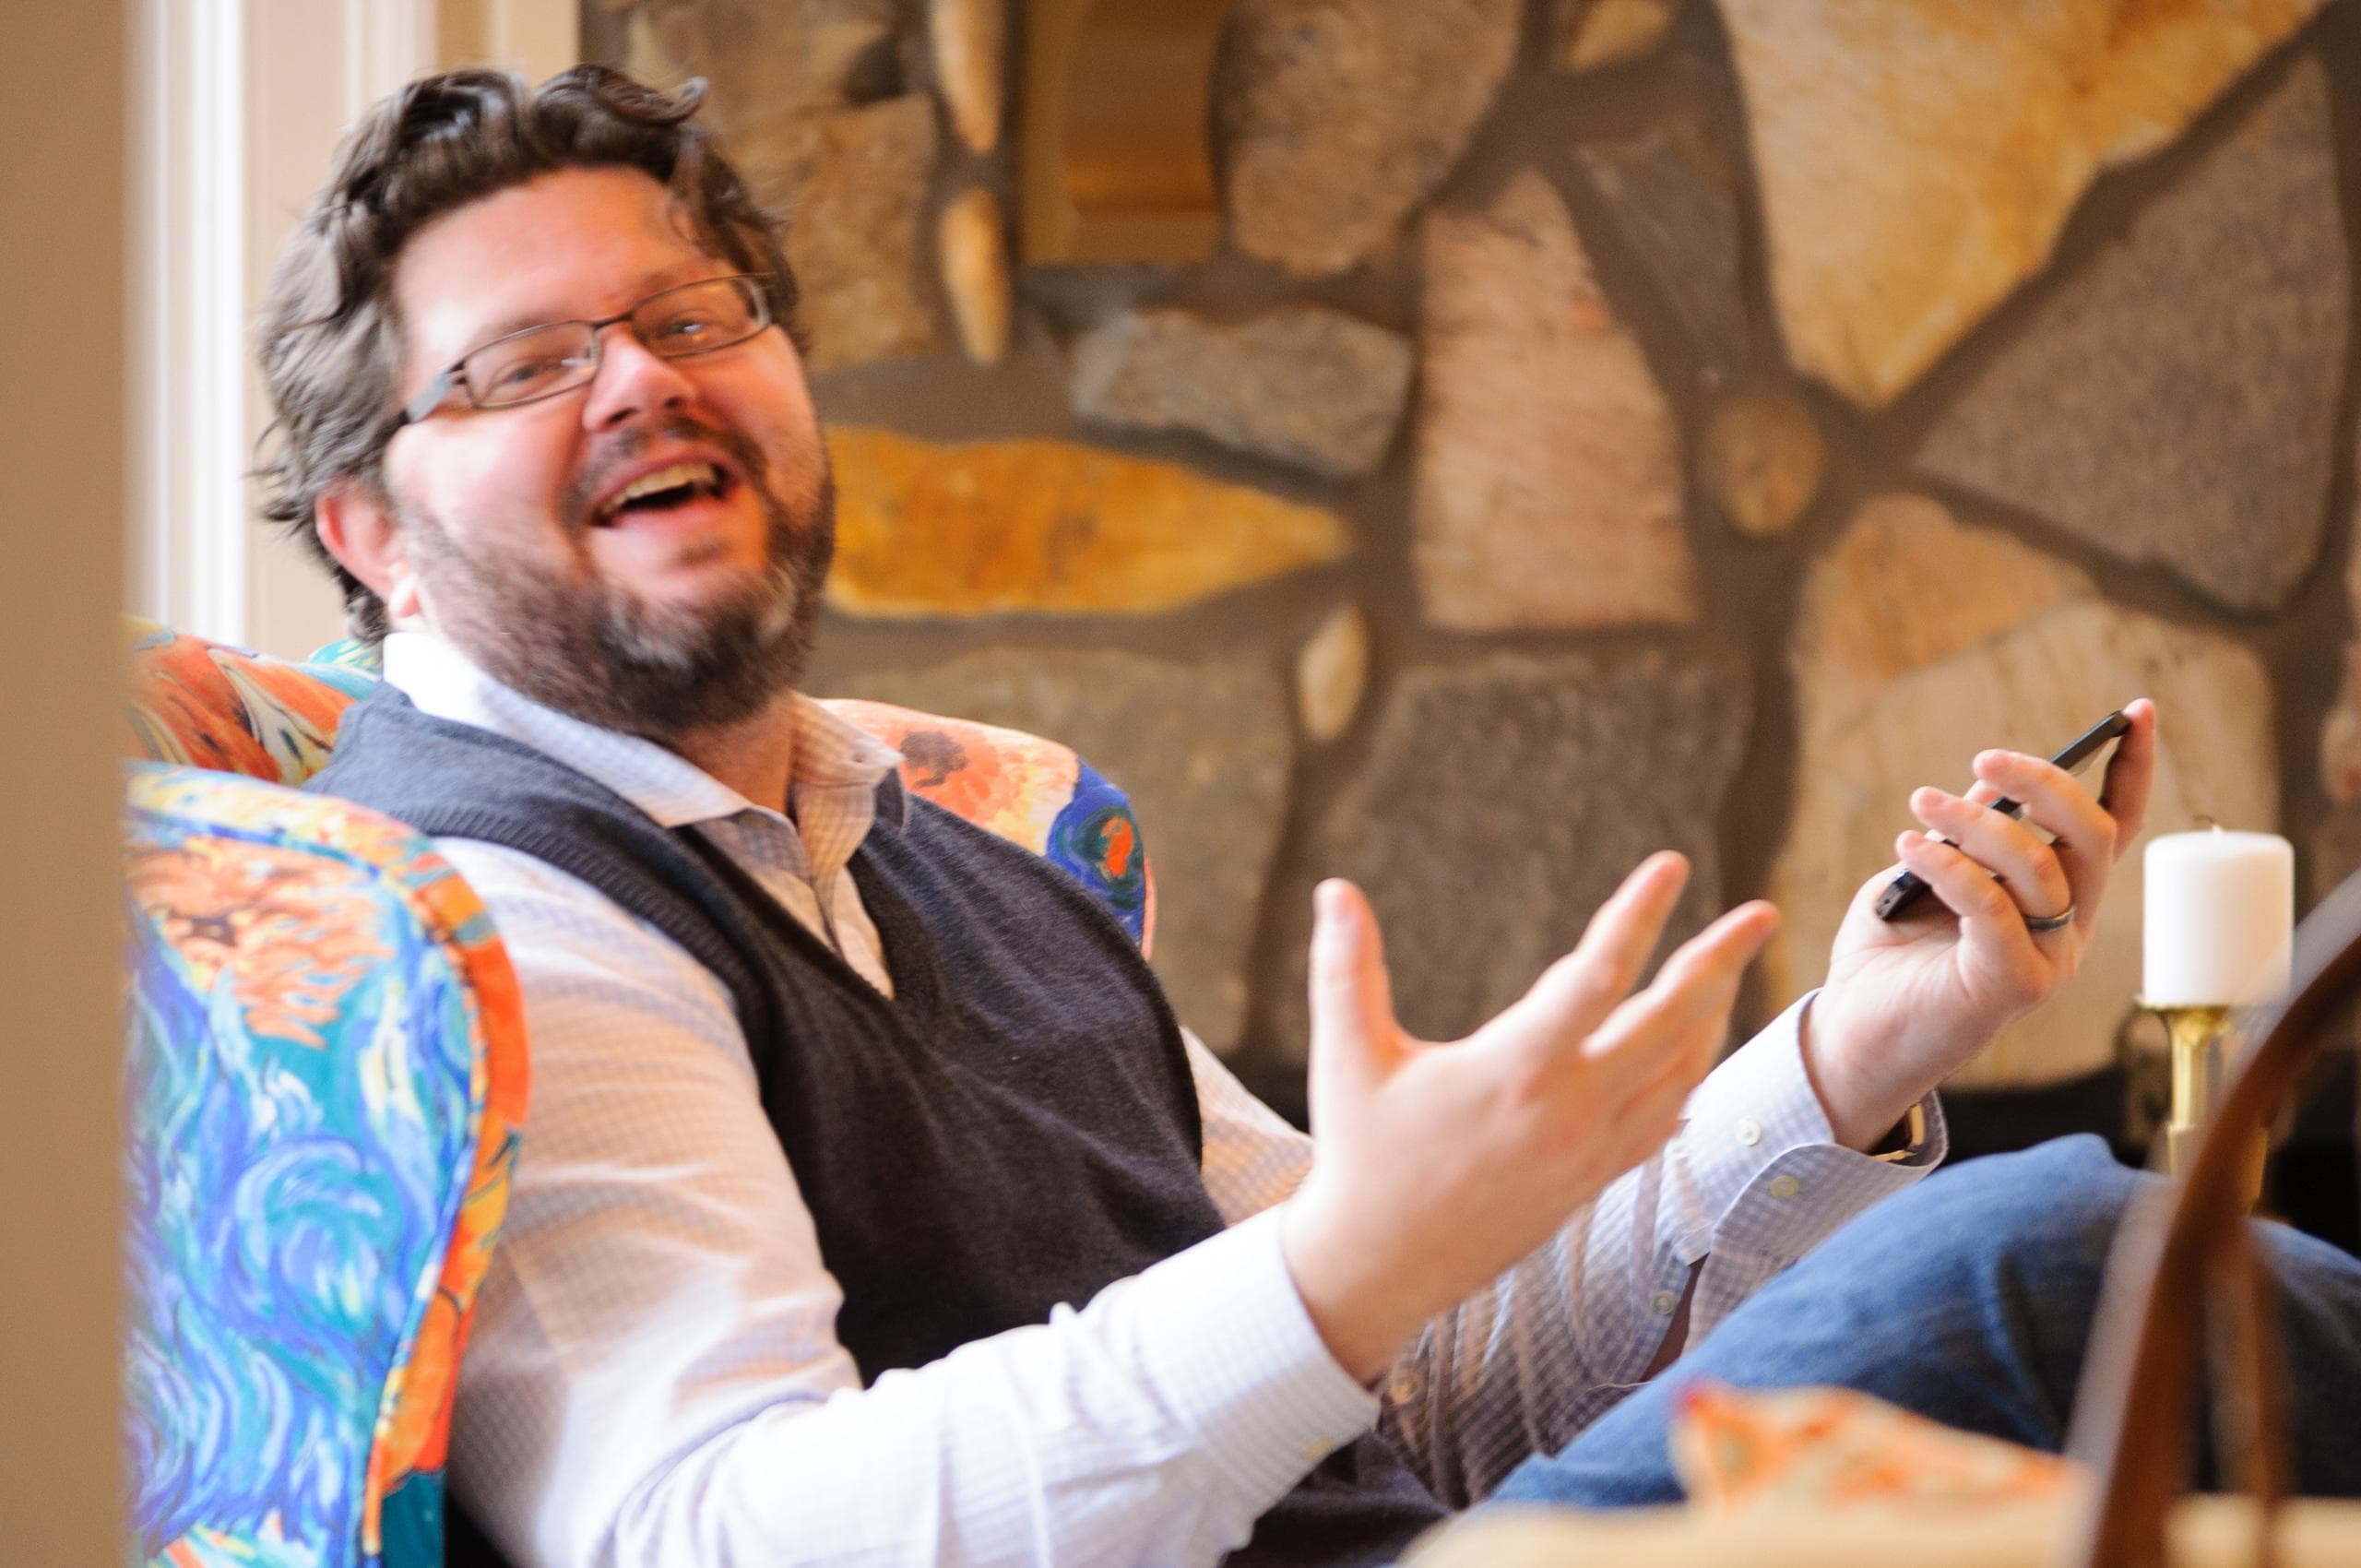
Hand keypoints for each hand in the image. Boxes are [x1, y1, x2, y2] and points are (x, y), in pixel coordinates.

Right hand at [1280, 855, 1778, 1381]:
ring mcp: (1590, 1151)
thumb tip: (1333, 889)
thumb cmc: (1360, 1153)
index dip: (1637, 913)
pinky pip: (1664, 1119)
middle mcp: (1569, 1110)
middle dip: (1721, 960)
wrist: (1380, 1266)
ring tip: (1729, 968)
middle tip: (1763, 913)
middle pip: (1673, 1022)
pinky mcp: (1592, 1181)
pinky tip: (1694, 1049)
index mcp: (1516, 1069)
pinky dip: (1689, 1075)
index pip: (1598, 974)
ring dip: (1713, 1014)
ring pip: (1681, 1073)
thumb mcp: (1347, 1055)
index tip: (1672, 865)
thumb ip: (1346, 967)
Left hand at [1804, 700, 2158, 1148]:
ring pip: (2040, 867)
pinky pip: (1993, 908)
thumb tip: (1987, 794)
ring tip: (1920, 805)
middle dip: (2044, 783)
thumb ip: (1964, 837)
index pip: (2114, 828)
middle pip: (2092, 837)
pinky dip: (1950, 866)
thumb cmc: (1889, 949)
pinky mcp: (2012, 986)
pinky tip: (1909, 848)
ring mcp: (2049, 961)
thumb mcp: (1928, 873)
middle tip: (1983, 761)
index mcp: (2060, 897)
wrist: (1852, 1030)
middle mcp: (2069, 928)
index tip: (2137, 712)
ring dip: (1976, 822)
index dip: (2132, 770)